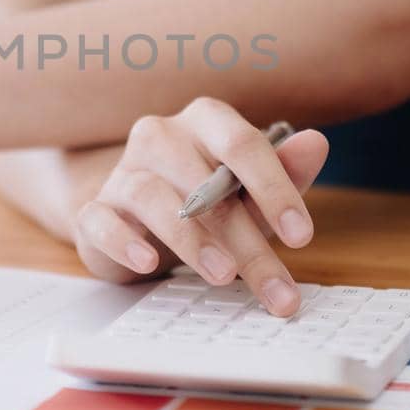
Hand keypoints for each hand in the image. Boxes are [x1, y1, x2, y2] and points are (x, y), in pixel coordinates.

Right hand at [73, 97, 329, 316]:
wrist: (136, 222)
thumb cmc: (204, 202)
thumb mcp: (250, 191)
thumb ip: (284, 171)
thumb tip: (316, 143)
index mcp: (204, 121)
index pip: (241, 142)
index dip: (274, 189)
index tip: (302, 237)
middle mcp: (159, 136)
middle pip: (204, 182)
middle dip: (247, 241)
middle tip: (277, 288)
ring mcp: (122, 172)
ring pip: (153, 197)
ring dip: (191, 240)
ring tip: (223, 276)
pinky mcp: (93, 211)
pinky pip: (101, 219)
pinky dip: (124, 241)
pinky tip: (149, 263)